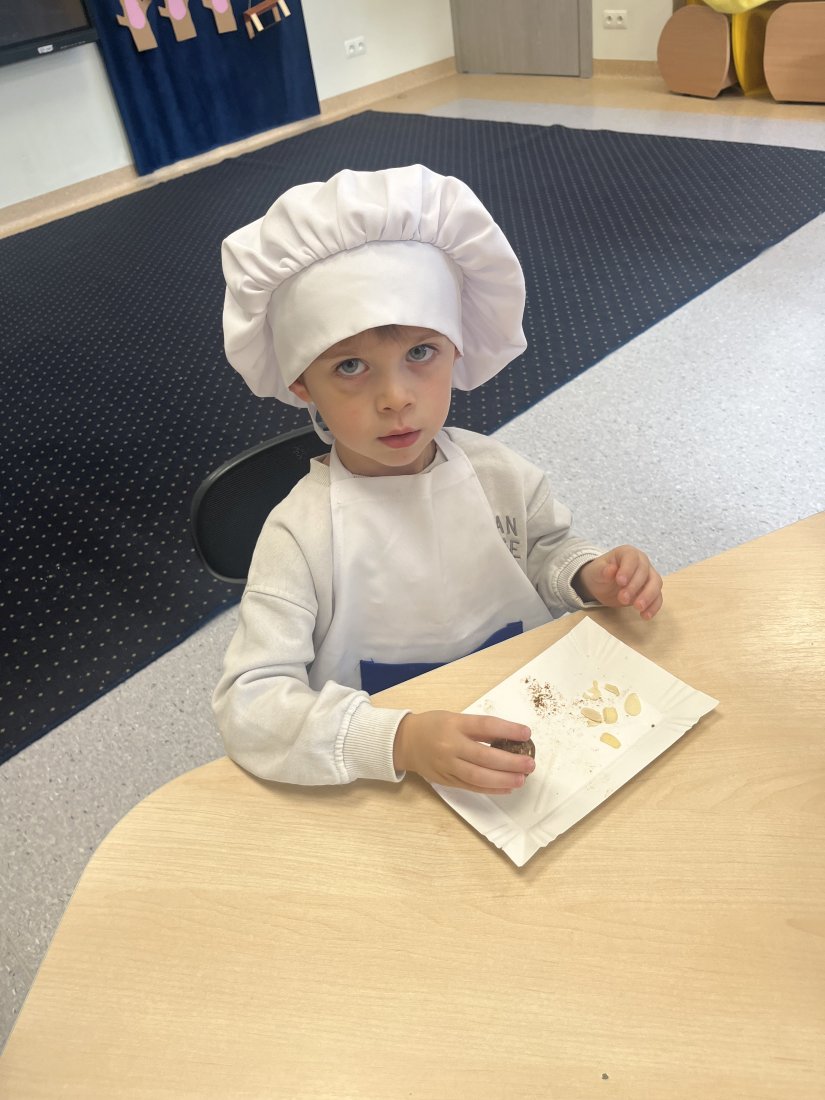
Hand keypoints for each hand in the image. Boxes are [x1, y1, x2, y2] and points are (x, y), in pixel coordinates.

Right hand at [393, 711, 535, 794]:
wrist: (406, 742)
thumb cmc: (434, 726)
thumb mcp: (456, 718)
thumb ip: (480, 728)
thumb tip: (511, 738)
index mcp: (455, 724)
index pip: (485, 726)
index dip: (508, 730)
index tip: (526, 733)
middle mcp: (450, 746)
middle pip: (484, 756)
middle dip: (510, 762)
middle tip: (529, 764)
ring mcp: (447, 766)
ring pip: (478, 776)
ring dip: (503, 780)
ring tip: (521, 779)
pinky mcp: (446, 781)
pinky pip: (471, 787)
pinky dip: (491, 789)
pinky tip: (507, 787)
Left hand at [574, 545, 662, 619]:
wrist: (601, 585)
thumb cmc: (599, 573)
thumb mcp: (596, 571)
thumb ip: (603, 570)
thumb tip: (610, 570)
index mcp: (627, 553)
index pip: (632, 558)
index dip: (628, 569)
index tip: (620, 582)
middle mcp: (641, 562)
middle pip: (645, 572)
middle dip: (635, 586)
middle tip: (623, 598)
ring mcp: (648, 576)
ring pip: (656, 584)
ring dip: (648, 597)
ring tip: (637, 608)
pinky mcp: (651, 590)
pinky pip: (657, 597)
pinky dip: (653, 606)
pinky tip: (645, 616)